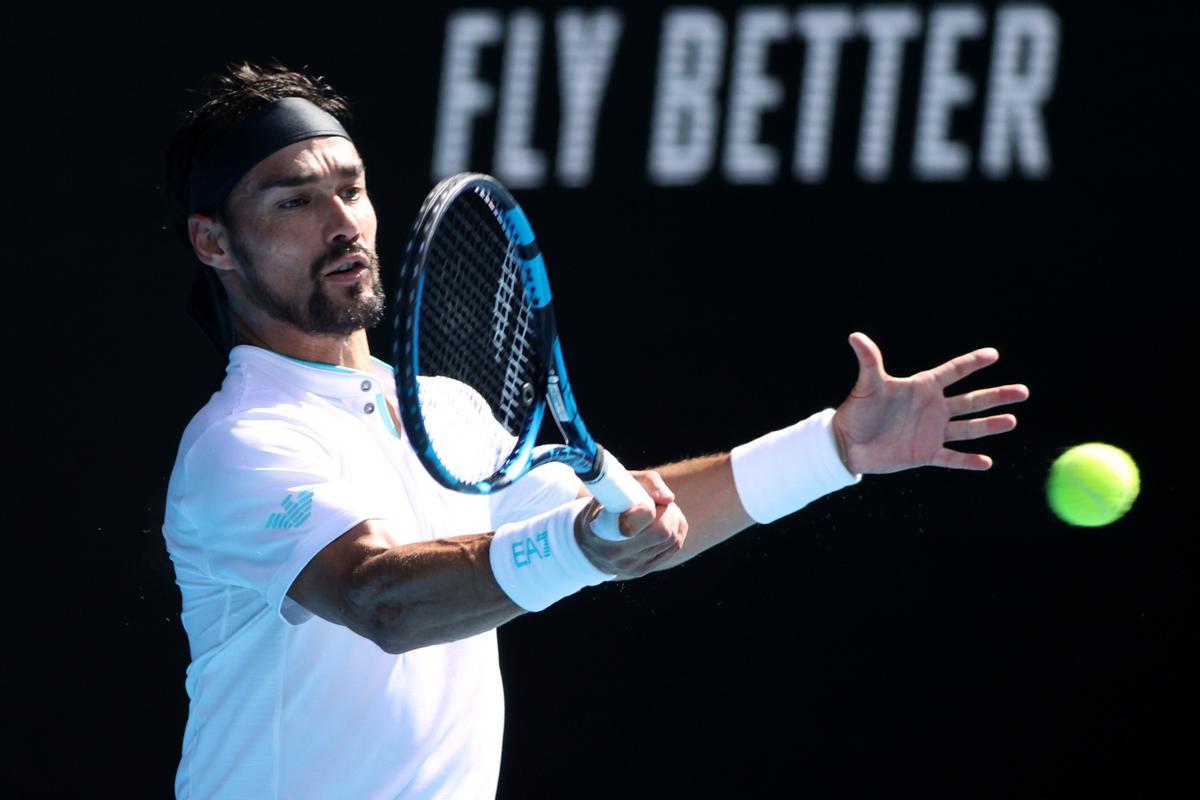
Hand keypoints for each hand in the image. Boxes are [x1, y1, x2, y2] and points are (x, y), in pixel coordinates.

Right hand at [575, 470, 687, 578]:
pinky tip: (664, 521)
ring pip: (672, 539)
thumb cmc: (606, 504)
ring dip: (673, 519)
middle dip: (667, 512)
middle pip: (662, 532)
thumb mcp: (616, 485)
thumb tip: (669, 498)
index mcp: (601, 530)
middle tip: (658, 502)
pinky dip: (676, 530)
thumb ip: (646, 481)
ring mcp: (631, 566)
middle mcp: (615, 554)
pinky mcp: (644, 569)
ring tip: (659, 510)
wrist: (590, 541)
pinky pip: (674, 547)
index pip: (630, 526)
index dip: (645, 511)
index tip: (647, 502)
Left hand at [832, 332, 1029, 473]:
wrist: (848, 444)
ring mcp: (933, 432)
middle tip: (1023, 391)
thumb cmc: (858, 410)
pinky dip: (968, 461)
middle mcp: (933, 408)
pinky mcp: (926, 454)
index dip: (972, 363)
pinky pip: (952, 458)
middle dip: (997, 396)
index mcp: (923, 387)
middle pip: (971, 400)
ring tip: (1012, 420)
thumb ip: (869, 361)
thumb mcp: (867, 385)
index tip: (994, 354)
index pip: (954, 372)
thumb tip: (855, 336)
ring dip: (990, 425)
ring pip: (968, 428)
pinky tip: (987, 462)